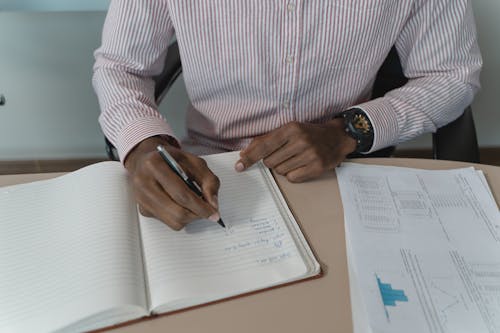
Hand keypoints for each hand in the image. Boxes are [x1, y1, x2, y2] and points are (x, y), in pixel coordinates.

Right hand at [124, 136, 220, 229]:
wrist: (147, 160)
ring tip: (195, 206)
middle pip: (177, 211)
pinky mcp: (143, 209)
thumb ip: (208, 180)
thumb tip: (213, 204)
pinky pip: (168, 222)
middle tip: (208, 212)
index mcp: (155, 165)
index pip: (181, 194)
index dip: (201, 206)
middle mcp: (143, 182)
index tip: (214, 213)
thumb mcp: (195, 162)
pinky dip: (180, 217)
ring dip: (190, 217)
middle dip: (197, 214)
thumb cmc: (172, 160)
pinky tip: (182, 205)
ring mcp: (141, 198)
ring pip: (174, 221)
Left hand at [235, 120, 356, 181]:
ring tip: (295, 158)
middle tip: (285, 154)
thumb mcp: (289, 129)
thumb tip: (246, 152)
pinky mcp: (317, 167)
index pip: (264, 146)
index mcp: (291, 129)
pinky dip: (293, 174)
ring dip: (283, 167)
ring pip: (280, 171)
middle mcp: (300, 141)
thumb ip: (267, 139)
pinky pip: (292, 178)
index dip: (249, 157)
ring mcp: (310, 155)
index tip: (240, 165)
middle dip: (272, 160)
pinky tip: (301, 165)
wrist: (338, 138)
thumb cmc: (309, 134)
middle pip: (270, 161)